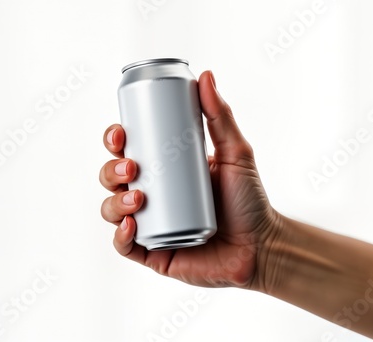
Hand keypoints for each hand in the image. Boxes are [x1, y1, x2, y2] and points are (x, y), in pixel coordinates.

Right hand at [100, 71, 280, 289]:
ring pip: (112, 210)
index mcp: (164, 170)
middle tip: (132, 167)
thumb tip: (206, 76)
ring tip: (138, 196)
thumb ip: (221, 116)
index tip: (120, 133)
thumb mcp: (235, 153)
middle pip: (114, 178)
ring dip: (114, 202)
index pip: (128, 151)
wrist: (261, 246)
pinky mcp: (153, 252)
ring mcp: (150, 225)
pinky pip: (124, 246)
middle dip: (111, 170)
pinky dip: (119, 236)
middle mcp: (152, 195)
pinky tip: (130, 225)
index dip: (115, 141)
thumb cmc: (249, 200)